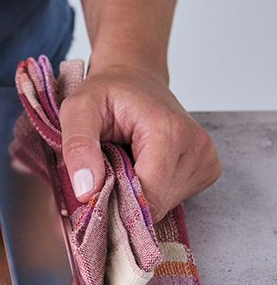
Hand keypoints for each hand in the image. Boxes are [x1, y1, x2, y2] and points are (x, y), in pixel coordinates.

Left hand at [58, 62, 220, 221]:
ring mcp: (206, 160)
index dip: (115, 202)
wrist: (134, 79)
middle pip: (157, 204)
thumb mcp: (78, 109)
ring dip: (136, 194)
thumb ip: (78, 147)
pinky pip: (172, 198)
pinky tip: (140, 166)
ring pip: (164, 205)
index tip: (91, 193)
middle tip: (103, 171)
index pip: (149, 195)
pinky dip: (150, 190)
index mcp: (169, 131)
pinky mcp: (206, 169)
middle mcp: (196, 147)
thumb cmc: (107, 92)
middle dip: (123, 198)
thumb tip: (86, 191)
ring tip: (123, 163)